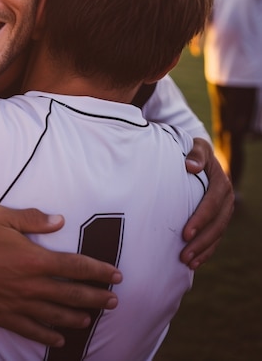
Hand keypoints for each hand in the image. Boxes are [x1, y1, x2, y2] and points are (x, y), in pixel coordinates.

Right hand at [0, 205, 120, 347]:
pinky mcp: (5, 316)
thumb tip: (59, 221)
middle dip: (96, 297)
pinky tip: (59, 338)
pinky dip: (48, 335)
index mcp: (34, 259)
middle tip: (113, 301)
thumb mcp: (2, 217)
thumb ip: (33, 219)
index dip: (98, 271)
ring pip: (56, 314)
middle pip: (72, 293)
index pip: (75, 266)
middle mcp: (32, 285)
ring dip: (77, 316)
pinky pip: (32, 330)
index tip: (115, 275)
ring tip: (91, 318)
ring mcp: (19, 304)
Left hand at [182, 138, 233, 268]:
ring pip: (216, 234)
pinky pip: (215, 237)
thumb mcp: (197, 147)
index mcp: (221, 184)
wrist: (201, 156)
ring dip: (203, 250)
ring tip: (187, 262)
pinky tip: (194, 263)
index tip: (185, 233)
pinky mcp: (218, 218)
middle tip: (183, 254)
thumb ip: (195, 154)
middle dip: (200, 241)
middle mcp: (226, 200)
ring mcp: (224, 211)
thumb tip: (191, 166)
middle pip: (215, 225)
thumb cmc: (194, 151)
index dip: (199, 220)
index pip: (211, 205)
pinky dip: (206, 251)